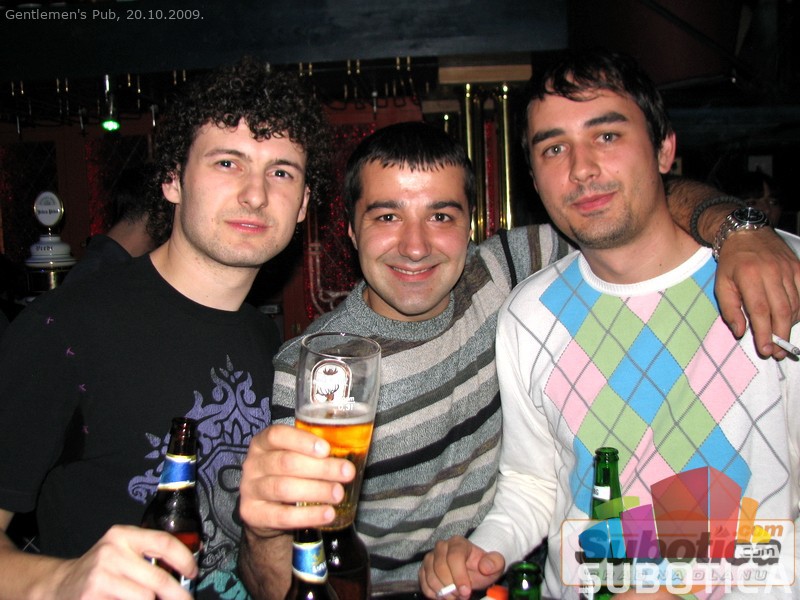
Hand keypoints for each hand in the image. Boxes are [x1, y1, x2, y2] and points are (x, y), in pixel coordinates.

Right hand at [45, 525, 195, 598]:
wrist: (61, 584)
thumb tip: (189, 566)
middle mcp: (111, 553)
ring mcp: (100, 578)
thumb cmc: (103, 568)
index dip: (184, 559)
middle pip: (158, 579)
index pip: (164, 543)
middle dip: (177, 595)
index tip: (193, 573)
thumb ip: (150, 553)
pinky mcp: (92, 598)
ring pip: (145, 598)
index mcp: (123, 535)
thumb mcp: (123, 550)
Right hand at [239, 424, 355, 533]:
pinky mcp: (253, 514)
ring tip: (338, 493)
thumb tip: (349, 452)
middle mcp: (253, 464)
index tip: (326, 449)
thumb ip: (314, 452)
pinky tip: (327, 513)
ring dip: (316, 490)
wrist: (266, 511)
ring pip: (284, 488)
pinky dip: (308, 515)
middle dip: (320, 468)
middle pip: (286, 462)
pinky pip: (283, 516)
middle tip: (347, 473)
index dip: (302, 441)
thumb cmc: (287, 475)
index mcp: (262, 443)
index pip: (277, 435)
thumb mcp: (294, 458)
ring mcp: (250, 490)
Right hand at [418, 536, 504, 598]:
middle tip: (462, 596)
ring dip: (443, 592)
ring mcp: (431, 557)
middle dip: (452, 586)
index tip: (466, 591)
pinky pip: (423, 582)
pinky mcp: (424, 569)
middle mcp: (441, 547)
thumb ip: (494, 562)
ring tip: (455, 597)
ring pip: (430, 576)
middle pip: (440, 567)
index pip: (454, 557)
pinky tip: (445, 596)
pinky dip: (433, 593)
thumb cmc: (483, 566)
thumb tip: (485, 567)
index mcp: (458, 543)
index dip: (459, 576)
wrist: (473, 568)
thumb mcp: (495, 564)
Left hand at [715, 228, 799, 357]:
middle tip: (778, 352)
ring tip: (782, 338)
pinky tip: (792, 319)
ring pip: (795, 304)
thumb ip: (729, 309)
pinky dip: (799, 310)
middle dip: (780, 335)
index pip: (760, 310)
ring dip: (790, 325)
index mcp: (748, 276)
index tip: (766, 349)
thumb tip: (740, 332)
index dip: (764, 332)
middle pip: (781, 310)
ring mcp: (787, 269)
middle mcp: (771, 272)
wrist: (747, 233)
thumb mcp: (721, 284)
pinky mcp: (798, 267)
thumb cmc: (731, 262)